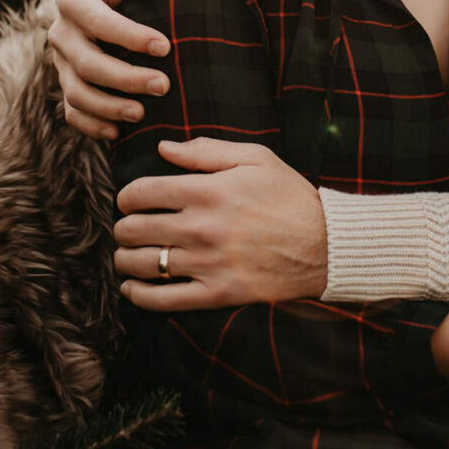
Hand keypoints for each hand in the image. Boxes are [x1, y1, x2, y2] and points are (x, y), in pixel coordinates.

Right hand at [47, 0, 169, 140]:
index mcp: (73, 1)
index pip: (98, 22)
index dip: (130, 37)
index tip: (164, 47)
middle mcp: (62, 33)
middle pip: (87, 64)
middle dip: (125, 78)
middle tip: (163, 85)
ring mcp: (62, 62)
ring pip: (76, 93)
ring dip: (108, 107)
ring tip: (141, 113)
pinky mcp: (69, 81)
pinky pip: (72, 111)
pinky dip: (91, 125)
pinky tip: (117, 132)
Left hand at [113, 138, 327, 310]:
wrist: (325, 245)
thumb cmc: (290, 197)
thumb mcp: (255, 159)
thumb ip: (206, 151)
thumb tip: (163, 148)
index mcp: (207, 191)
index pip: (141, 193)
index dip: (126, 196)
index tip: (129, 201)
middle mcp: (201, 228)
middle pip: (134, 229)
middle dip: (123, 227)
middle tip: (128, 227)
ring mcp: (207, 264)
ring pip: (142, 265)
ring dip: (125, 259)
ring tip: (127, 255)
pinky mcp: (217, 294)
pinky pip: (163, 300)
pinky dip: (138, 295)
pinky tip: (131, 288)